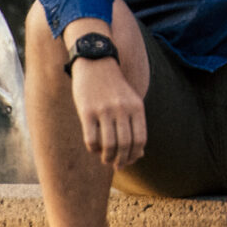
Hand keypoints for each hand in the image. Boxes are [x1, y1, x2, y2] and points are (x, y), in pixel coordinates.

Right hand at [69, 51, 146, 167]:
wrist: (96, 62)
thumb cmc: (114, 87)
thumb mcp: (130, 101)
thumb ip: (135, 125)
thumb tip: (139, 155)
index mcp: (136, 107)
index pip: (140, 139)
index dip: (134, 155)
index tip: (128, 161)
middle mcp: (122, 109)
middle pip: (125, 144)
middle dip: (121, 160)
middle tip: (116, 165)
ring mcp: (104, 110)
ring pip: (109, 145)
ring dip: (107, 158)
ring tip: (105, 160)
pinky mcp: (87, 111)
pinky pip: (91, 138)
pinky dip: (93, 149)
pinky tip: (93, 148)